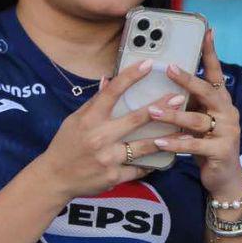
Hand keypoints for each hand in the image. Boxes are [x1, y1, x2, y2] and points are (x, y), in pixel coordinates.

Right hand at [34, 59, 183, 200]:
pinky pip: (139, 168)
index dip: (131, 76)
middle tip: (178, 98)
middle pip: (136, 119)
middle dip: (159, 108)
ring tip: (186, 133)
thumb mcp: (75, 120)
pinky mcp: (114, 176)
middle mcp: (100, 137)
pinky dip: (151, 163)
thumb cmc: (66, 145)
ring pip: (144, 146)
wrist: (55, 178)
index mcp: (89, 119)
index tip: (148, 64)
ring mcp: (108, 157)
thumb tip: (108, 80)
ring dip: (167, 139)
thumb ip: (95, 102)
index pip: (112, 92)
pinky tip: (166, 158)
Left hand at [150, 27, 241, 202]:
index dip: (211, 53)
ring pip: (197, 120)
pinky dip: (176, 143)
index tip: (206, 31)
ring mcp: (227, 132)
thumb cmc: (206, 146)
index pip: (215, 73)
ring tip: (153, 110)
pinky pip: (195, 145)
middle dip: (188, 80)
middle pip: (207, 92)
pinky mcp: (221, 151)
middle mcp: (227, 113)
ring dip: (174, 115)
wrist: (224, 179)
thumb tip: (160, 86)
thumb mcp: (197, 121)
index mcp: (221, 102)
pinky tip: (160, 141)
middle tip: (168, 68)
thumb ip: (187, 104)